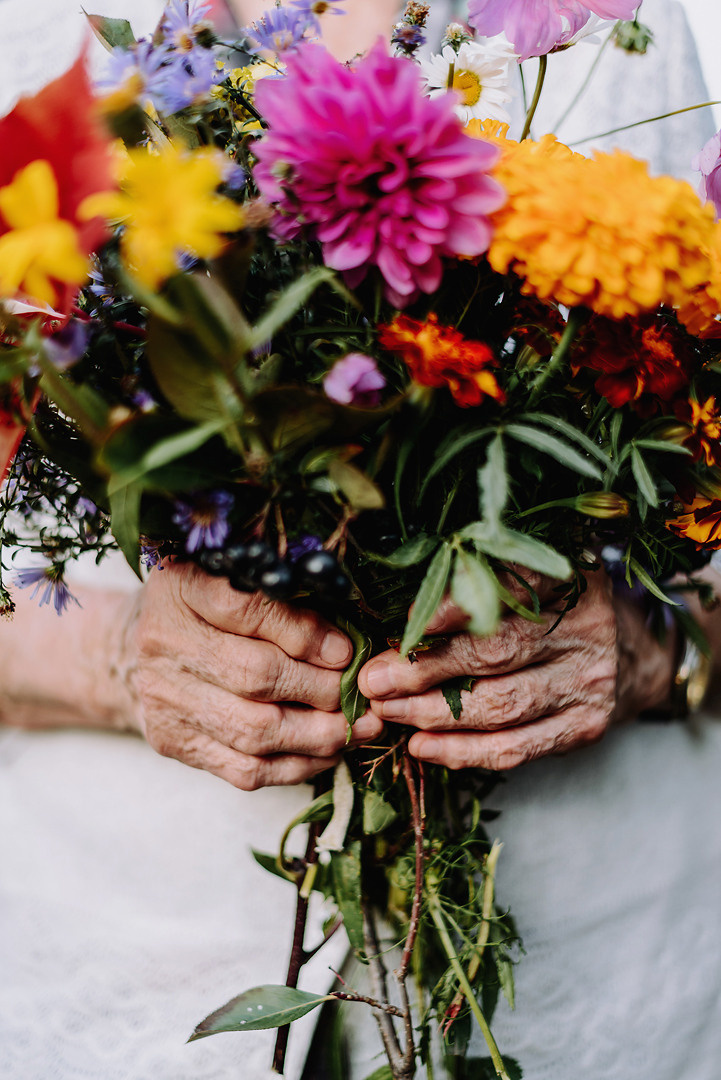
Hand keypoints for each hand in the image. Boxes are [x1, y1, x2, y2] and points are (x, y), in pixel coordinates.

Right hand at [118, 560, 382, 789]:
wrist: (132, 652)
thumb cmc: (203, 609)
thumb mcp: (232, 580)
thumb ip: (281, 598)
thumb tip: (347, 641)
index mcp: (181, 588)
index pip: (245, 610)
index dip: (303, 634)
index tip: (346, 650)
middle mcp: (164, 644)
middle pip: (254, 676)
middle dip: (322, 689)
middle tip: (363, 693)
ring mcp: (165, 699)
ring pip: (254, 731)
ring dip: (319, 734)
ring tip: (359, 727)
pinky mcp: (174, 743)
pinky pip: (245, 769)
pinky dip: (296, 764)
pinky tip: (329, 751)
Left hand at [357, 566, 674, 770]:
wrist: (636, 654)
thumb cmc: (560, 611)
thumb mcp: (534, 581)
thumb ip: (479, 588)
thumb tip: (394, 614)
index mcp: (566, 581)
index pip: (503, 593)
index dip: (449, 611)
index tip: (400, 624)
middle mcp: (584, 630)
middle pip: (494, 654)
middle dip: (425, 670)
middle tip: (374, 679)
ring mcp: (588, 683)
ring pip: (500, 707)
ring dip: (434, 715)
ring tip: (387, 712)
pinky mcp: (584, 727)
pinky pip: (516, 749)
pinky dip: (463, 753)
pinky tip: (422, 747)